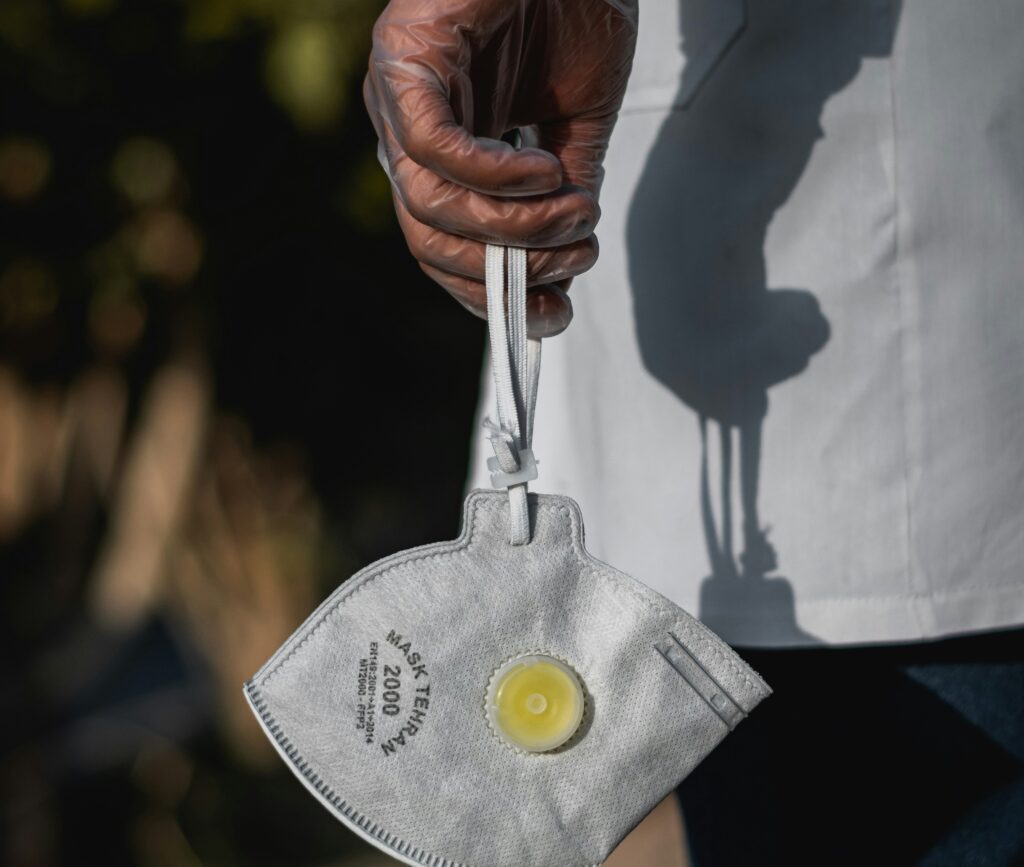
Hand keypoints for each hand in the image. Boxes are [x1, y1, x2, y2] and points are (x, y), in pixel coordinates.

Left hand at [364, 0, 637, 335]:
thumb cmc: (572, 10)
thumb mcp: (578, 124)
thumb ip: (565, 190)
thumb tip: (567, 253)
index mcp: (442, 156)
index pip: (445, 249)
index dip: (493, 295)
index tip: (553, 316)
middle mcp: (407, 135)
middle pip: (429, 243)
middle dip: (506, 272)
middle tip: (573, 260)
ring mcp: (397, 98)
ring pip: (430, 207)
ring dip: (513, 227)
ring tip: (575, 211)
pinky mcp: (404, 57)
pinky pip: (434, 146)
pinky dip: (493, 175)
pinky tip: (543, 168)